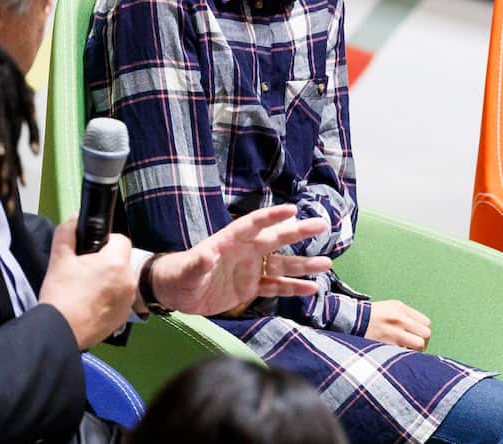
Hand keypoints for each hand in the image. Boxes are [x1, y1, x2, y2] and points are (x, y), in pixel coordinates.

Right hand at [37, 218, 136, 349]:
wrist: (60, 331)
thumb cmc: (61, 294)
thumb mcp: (59, 257)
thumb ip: (68, 231)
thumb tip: (75, 219)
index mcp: (116, 263)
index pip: (120, 239)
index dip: (105, 241)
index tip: (90, 251)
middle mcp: (128, 281)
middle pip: (121, 261)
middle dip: (105, 262)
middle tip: (84, 270)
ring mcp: (128, 301)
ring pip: (121, 280)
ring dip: (108, 280)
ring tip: (86, 289)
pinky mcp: (123, 317)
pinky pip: (119, 299)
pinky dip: (109, 298)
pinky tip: (90, 304)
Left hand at [150, 205, 332, 315]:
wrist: (176, 294)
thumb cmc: (178, 276)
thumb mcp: (186, 271)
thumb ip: (198, 263)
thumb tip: (205, 255)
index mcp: (229, 242)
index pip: (253, 225)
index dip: (272, 217)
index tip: (292, 210)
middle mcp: (244, 252)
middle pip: (275, 240)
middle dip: (298, 232)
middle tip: (322, 224)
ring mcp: (249, 270)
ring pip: (281, 266)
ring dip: (303, 265)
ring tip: (327, 264)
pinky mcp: (250, 288)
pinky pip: (275, 287)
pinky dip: (293, 288)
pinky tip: (312, 288)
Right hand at [364, 300, 430, 350]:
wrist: (351, 321)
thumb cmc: (373, 316)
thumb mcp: (390, 307)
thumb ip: (407, 316)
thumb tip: (422, 331)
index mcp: (400, 308)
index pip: (426, 323)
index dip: (423, 332)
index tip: (417, 336)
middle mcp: (399, 319)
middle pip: (426, 334)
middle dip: (423, 342)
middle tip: (414, 346)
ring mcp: (393, 333)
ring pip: (419, 345)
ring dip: (415, 350)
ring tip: (406, 350)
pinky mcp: (386, 345)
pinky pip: (405, 353)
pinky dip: (403, 355)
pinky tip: (396, 354)